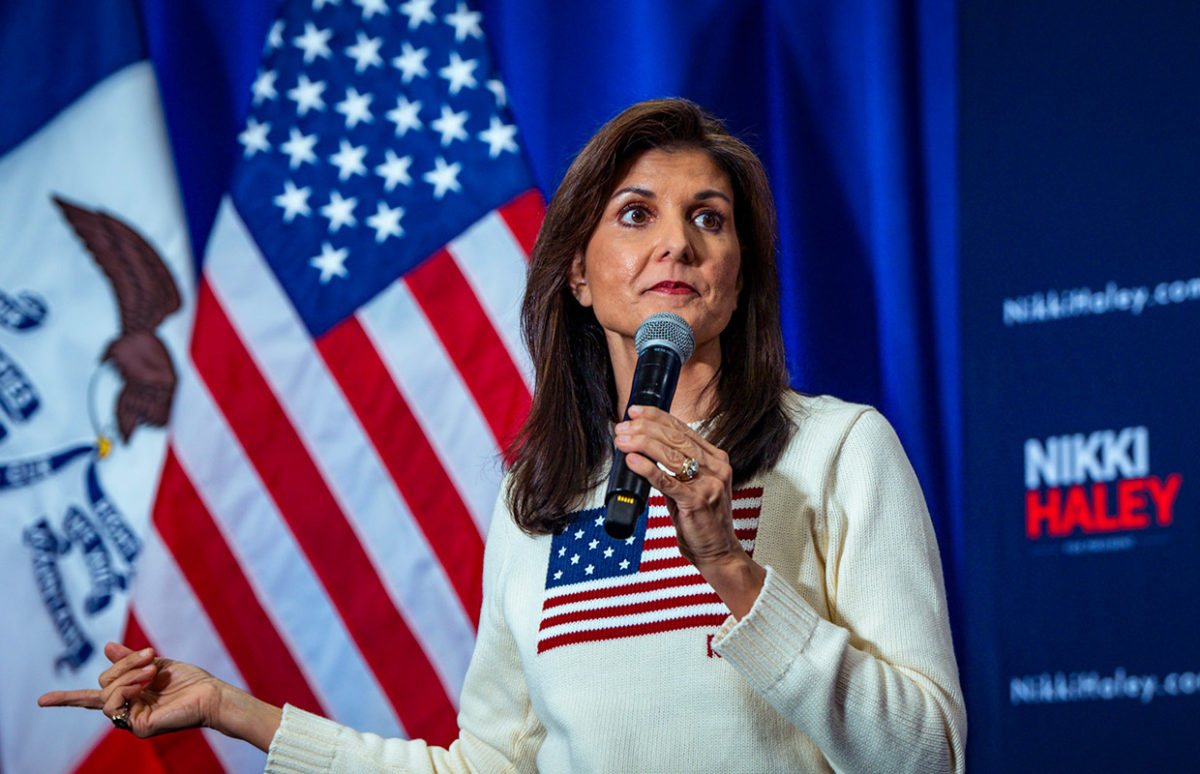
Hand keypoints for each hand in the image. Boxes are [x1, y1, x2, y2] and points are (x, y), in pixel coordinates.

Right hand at [38, 642, 220, 737]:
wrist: (211, 693)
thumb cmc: (189, 681)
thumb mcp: (155, 664)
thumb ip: (130, 660)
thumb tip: (106, 647)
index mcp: (129, 695)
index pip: (93, 698)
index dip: (66, 699)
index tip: (41, 701)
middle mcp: (126, 709)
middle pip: (102, 683)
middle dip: (123, 665)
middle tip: (150, 656)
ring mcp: (130, 720)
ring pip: (106, 693)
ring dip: (127, 675)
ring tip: (152, 670)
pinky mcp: (137, 727)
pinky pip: (115, 704)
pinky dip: (126, 689)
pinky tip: (144, 684)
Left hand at [614, 405, 765, 616]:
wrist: (719, 552)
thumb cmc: (702, 520)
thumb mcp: (691, 486)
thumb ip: (674, 467)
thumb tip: (642, 448)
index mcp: (716, 459)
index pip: (682, 428)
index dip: (656, 416)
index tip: (635, 410)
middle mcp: (716, 467)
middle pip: (675, 438)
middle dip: (644, 429)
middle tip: (622, 427)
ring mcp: (709, 484)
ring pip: (670, 455)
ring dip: (641, 444)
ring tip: (621, 440)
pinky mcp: (697, 501)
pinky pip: (667, 481)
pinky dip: (647, 469)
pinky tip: (632, 461)